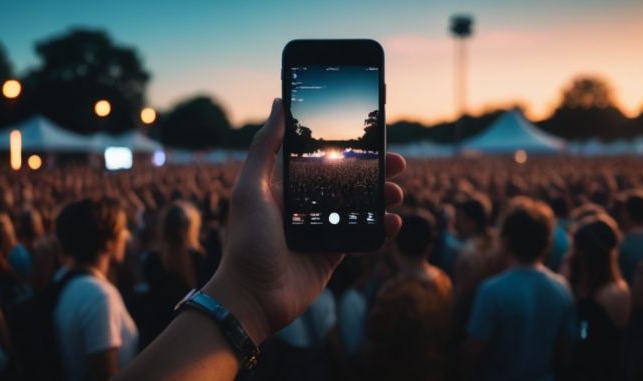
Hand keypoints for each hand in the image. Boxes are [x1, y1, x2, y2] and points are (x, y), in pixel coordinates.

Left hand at [203, 98, 405, 343]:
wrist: (253, 297)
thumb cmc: (246, 242)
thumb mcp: (250, 188)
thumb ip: (265, 146)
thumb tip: (279, 102)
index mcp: (286, 186)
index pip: (320, 157)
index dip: (345, 144)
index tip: (368, 132)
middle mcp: (306, 204)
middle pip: (347, 180)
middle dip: (373, 170)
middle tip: (396, 162)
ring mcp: (322, 228)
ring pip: (360, 205)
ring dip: (382, 196)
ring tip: (396, 193)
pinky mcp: (333, 253)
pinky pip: (363, 235)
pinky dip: (381, 228)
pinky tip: (392, 221)